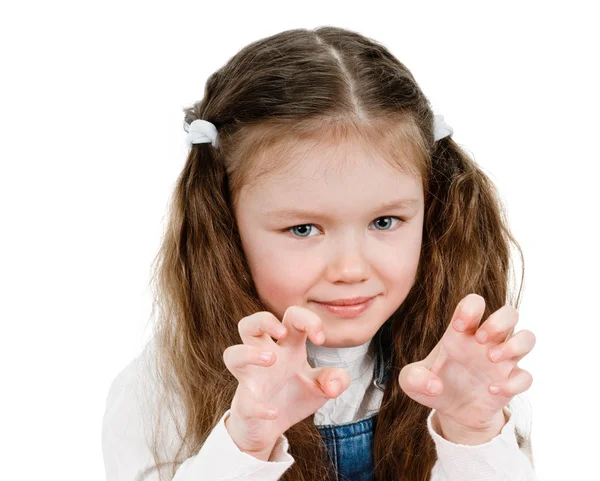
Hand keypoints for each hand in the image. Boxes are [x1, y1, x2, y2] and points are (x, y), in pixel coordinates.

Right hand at [223, 306, 350, 456]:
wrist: (271, 429)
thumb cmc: (294, 397)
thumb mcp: (321, 387)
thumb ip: (336, 380)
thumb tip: (334, 384)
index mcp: (287, 348)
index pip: (291, 318)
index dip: (307, 320)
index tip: (320, 339)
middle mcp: (265, 357)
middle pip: (249, 324)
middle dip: (263, 320)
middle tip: (282, 332)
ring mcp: (251, 380)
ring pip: (232, 354)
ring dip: (249, 353)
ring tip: (271, 359)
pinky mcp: (245, 405)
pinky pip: (246, 403)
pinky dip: (259, 408)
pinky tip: (275, 412)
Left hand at [398, 293, 535, 431]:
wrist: (450, 411)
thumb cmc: (431, 385)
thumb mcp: (411, 382)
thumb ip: (413, 379)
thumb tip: (435, 385)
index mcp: (462, 332)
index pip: (475, 303)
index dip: (471, 308)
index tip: (458, 327)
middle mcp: (486, 341)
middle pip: (510, 313)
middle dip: (499, 322)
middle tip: (481, 340)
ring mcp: (502, 360)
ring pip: (527, 338)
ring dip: (514, 345)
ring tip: (491, 359)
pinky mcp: (511, 381)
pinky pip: (526, 377)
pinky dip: (513, 383)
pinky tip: (492, 390)